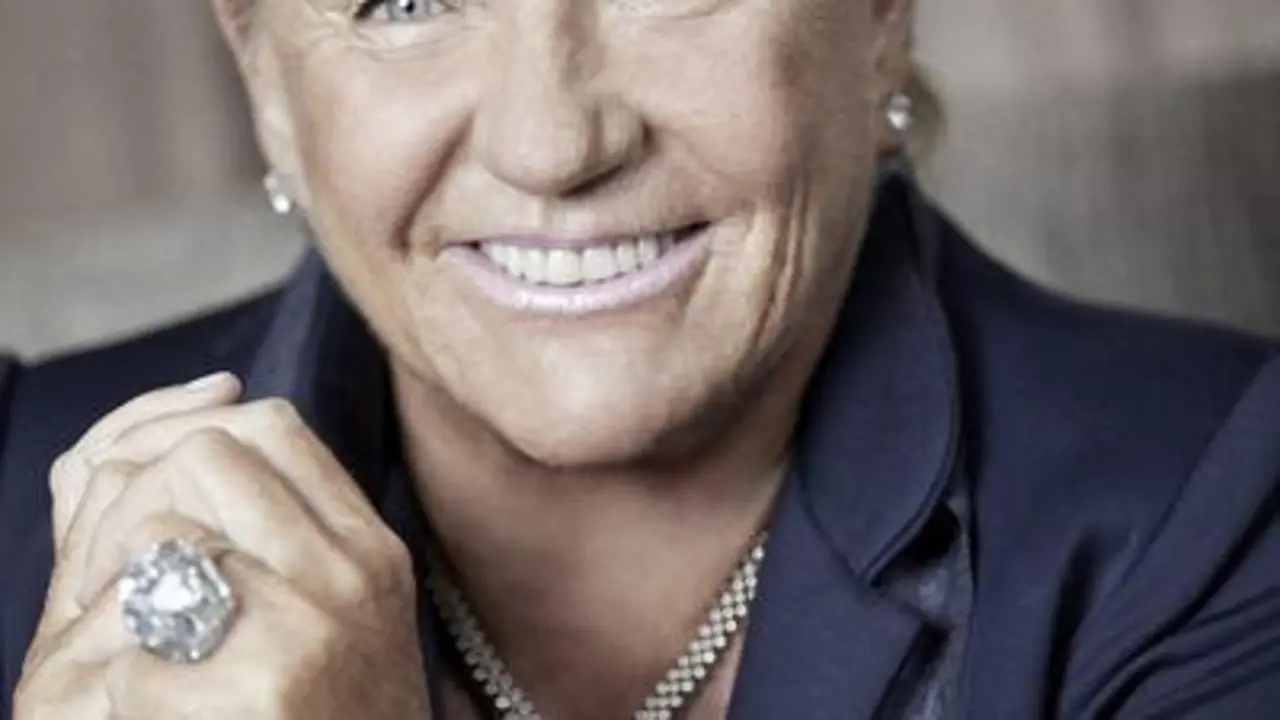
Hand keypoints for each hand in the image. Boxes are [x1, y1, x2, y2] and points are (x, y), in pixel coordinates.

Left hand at [13, 374, 430, 718]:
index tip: (172, 496)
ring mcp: (306, 630)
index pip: (274, 426)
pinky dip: (133, 691)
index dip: (201, 439)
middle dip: (148, 503)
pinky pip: (136, 656)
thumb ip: (299, 525)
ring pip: (159, 540)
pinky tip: (172, 717)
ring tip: (158, 652)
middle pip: (205, 458)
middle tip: (133, 571)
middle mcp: (346, 574)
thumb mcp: (354, 606)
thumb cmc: (346, 715)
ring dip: (133, 599)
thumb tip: (220, 404)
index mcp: (370, 548)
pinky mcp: (257, 692)